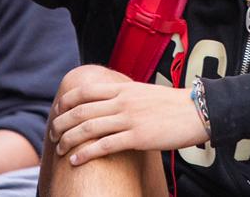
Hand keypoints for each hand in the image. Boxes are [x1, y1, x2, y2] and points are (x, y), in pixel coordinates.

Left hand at [49, 80, 205, 163]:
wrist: (197, 111)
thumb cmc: (172, 104)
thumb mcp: (143, 92)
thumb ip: (124, 95)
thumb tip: (108, 102)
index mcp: (123, 88)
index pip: (85, 90)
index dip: (66, 101)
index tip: (56, 111)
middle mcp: (122, 101)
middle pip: (81, 110)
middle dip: (61, 122)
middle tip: (53, 133)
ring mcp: (129, 118)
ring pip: (88, 128)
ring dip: (69, 140)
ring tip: (60, 149)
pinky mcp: (137, 137)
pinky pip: (104, 145)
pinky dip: (85, 153)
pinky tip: (75, 160)